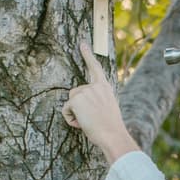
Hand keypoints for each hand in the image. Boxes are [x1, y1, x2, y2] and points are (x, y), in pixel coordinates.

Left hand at [63, 42, 137, 162]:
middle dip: (79, 106)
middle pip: (76, 92)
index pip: (95, 68)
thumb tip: (84, 103)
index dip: (88, 55)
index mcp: (104, 87)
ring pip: (71, 101)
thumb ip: (97, 99)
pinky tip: (82, 123)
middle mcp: (95, 86)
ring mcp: (85, 91)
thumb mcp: (107, 108)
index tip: (82, 44)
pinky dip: (70, 119)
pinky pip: (66, 109)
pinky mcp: (76, 99)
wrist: (113, 135)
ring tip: (88, 122)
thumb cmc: (111, 127)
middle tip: (93, 119)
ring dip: (75, 113)